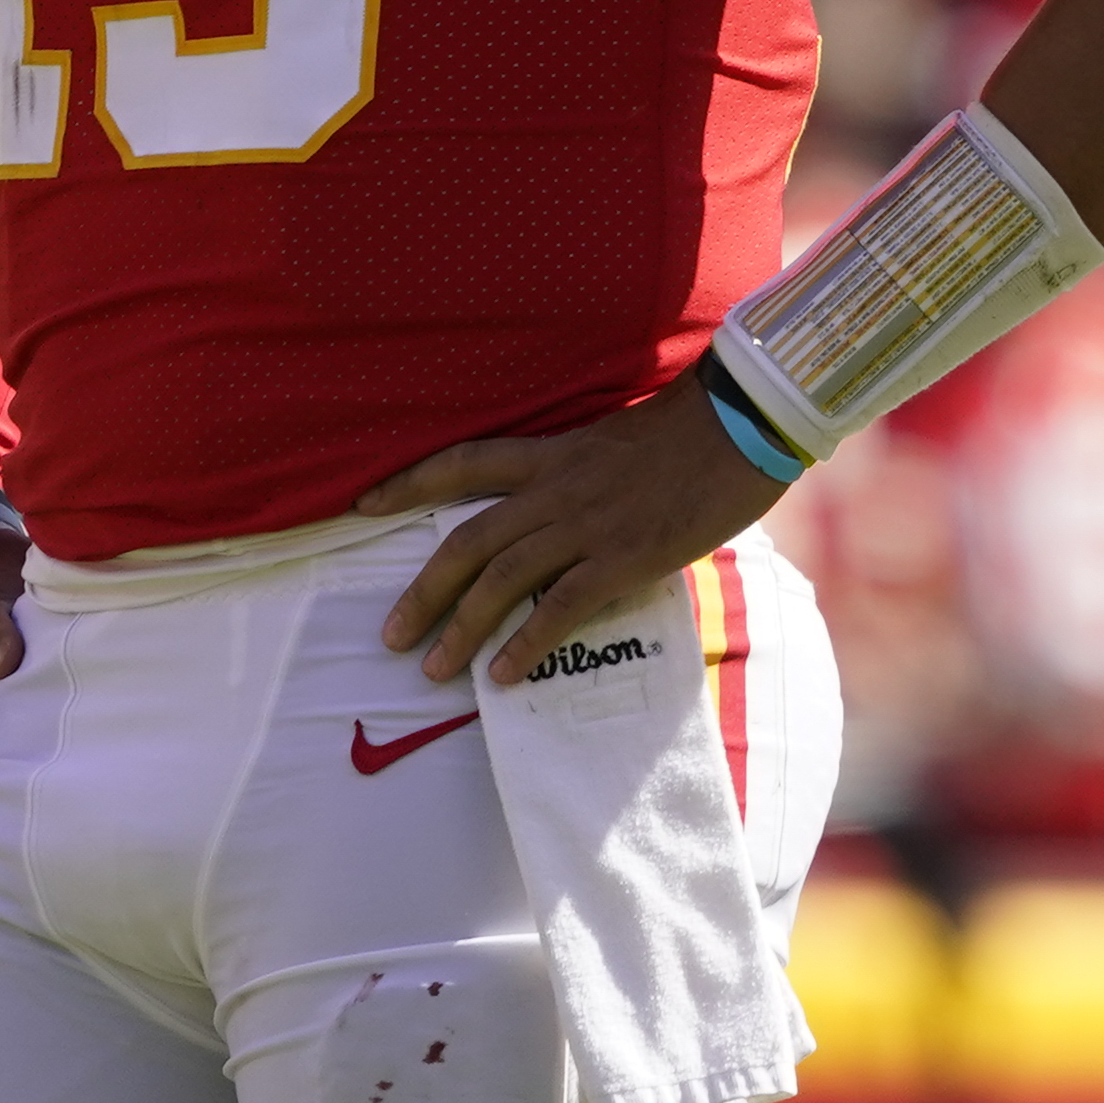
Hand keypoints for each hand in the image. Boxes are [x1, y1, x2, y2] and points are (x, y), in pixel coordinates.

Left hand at [355, 375, 790, 686]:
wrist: (740, 427)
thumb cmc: (688, 434)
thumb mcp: (613, 440)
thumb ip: (577, 472)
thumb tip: (556, 507)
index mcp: (551, 453)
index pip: (462, 463)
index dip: (407, 484)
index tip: (363, 505)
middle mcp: (555, 488)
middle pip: (468, 539)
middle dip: (423, 590)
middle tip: (390, 635)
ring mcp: (586, 524)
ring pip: (502, 578)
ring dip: (462, 627)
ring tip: (434, 669)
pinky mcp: (622, 558)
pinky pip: (561, 607)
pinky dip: (526, 643)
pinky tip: (502, 675)